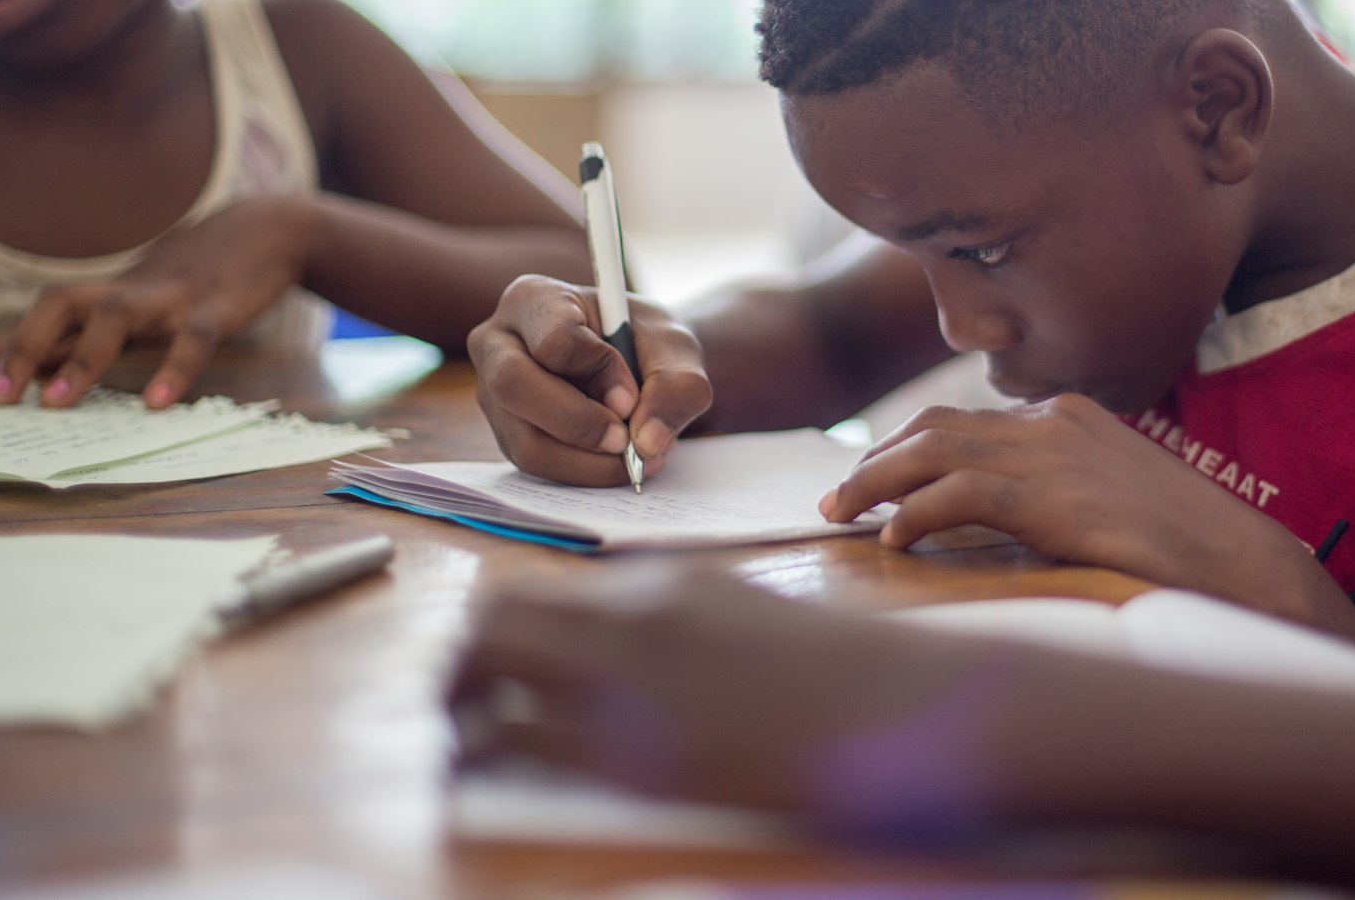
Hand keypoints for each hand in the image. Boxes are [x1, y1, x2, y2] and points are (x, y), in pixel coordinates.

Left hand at [0, 195, 317, 408]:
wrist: (271, 230)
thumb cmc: (203, 275)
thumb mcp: (145, 301)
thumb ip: (98, 332)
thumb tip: (40, 372)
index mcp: (112, 294)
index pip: (41, 319)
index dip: (1, 350)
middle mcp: (132, 290)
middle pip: (60, 303)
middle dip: (22, 346)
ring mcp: (174, 296)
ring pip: (117, 315)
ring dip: (82, 358)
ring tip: (55, 403)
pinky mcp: (219, 307)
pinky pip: (194, 339)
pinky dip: (174, 369)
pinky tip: (157, 403)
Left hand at [448, 566, 1009, 827]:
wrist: (896, 709)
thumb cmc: (838, 677)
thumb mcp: (746, 620)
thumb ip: (676, 623)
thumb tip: (619, 649)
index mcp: (663, 584)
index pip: (542, 590)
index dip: (502, 629)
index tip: (492, 663)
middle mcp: (630, 618)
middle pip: (497, 617)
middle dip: (463, 659)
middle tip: (459, 698)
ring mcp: (628, 681)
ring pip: (485, 666)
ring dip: (458, 698)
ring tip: (462, 734)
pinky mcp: (633, 752)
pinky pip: (514, 738)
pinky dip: (481, 750)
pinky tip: (481, 770)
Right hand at [468, 274, 711, 486]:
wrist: (641, 363)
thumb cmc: (648, 342)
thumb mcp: (676, 349)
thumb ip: (675, 386)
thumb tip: (647, 440)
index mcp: (534, 299)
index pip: (554, 340)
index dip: (599, 373)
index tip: (633, 395)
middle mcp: (498, 342)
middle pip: (513, 386)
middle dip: (578, 423)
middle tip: (628, 443)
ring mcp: (494, 392)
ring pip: (525, 440)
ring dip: (588, 460)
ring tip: (636, 456)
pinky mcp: (506, 432)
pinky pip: (536, 464)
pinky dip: (583, 471)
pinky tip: (617, 462)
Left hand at [819, 395, 1354, 642]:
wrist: (1243, 563)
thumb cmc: (1183, 546)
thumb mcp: (1106, 501)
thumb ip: (1051, 493)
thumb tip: (991, 518)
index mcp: (1066, 415)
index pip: (963, 419)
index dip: (905, 448)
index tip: (870, 481)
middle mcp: (1053, 421)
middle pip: (935, 427)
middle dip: (875, 461)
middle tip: (836, 500)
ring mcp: (1054, 454)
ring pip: (935, 451)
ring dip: (877, 483)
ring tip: (841, 516)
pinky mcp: (1054, 498)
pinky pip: (962, 494)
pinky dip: (916, 512)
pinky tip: (893, 539)